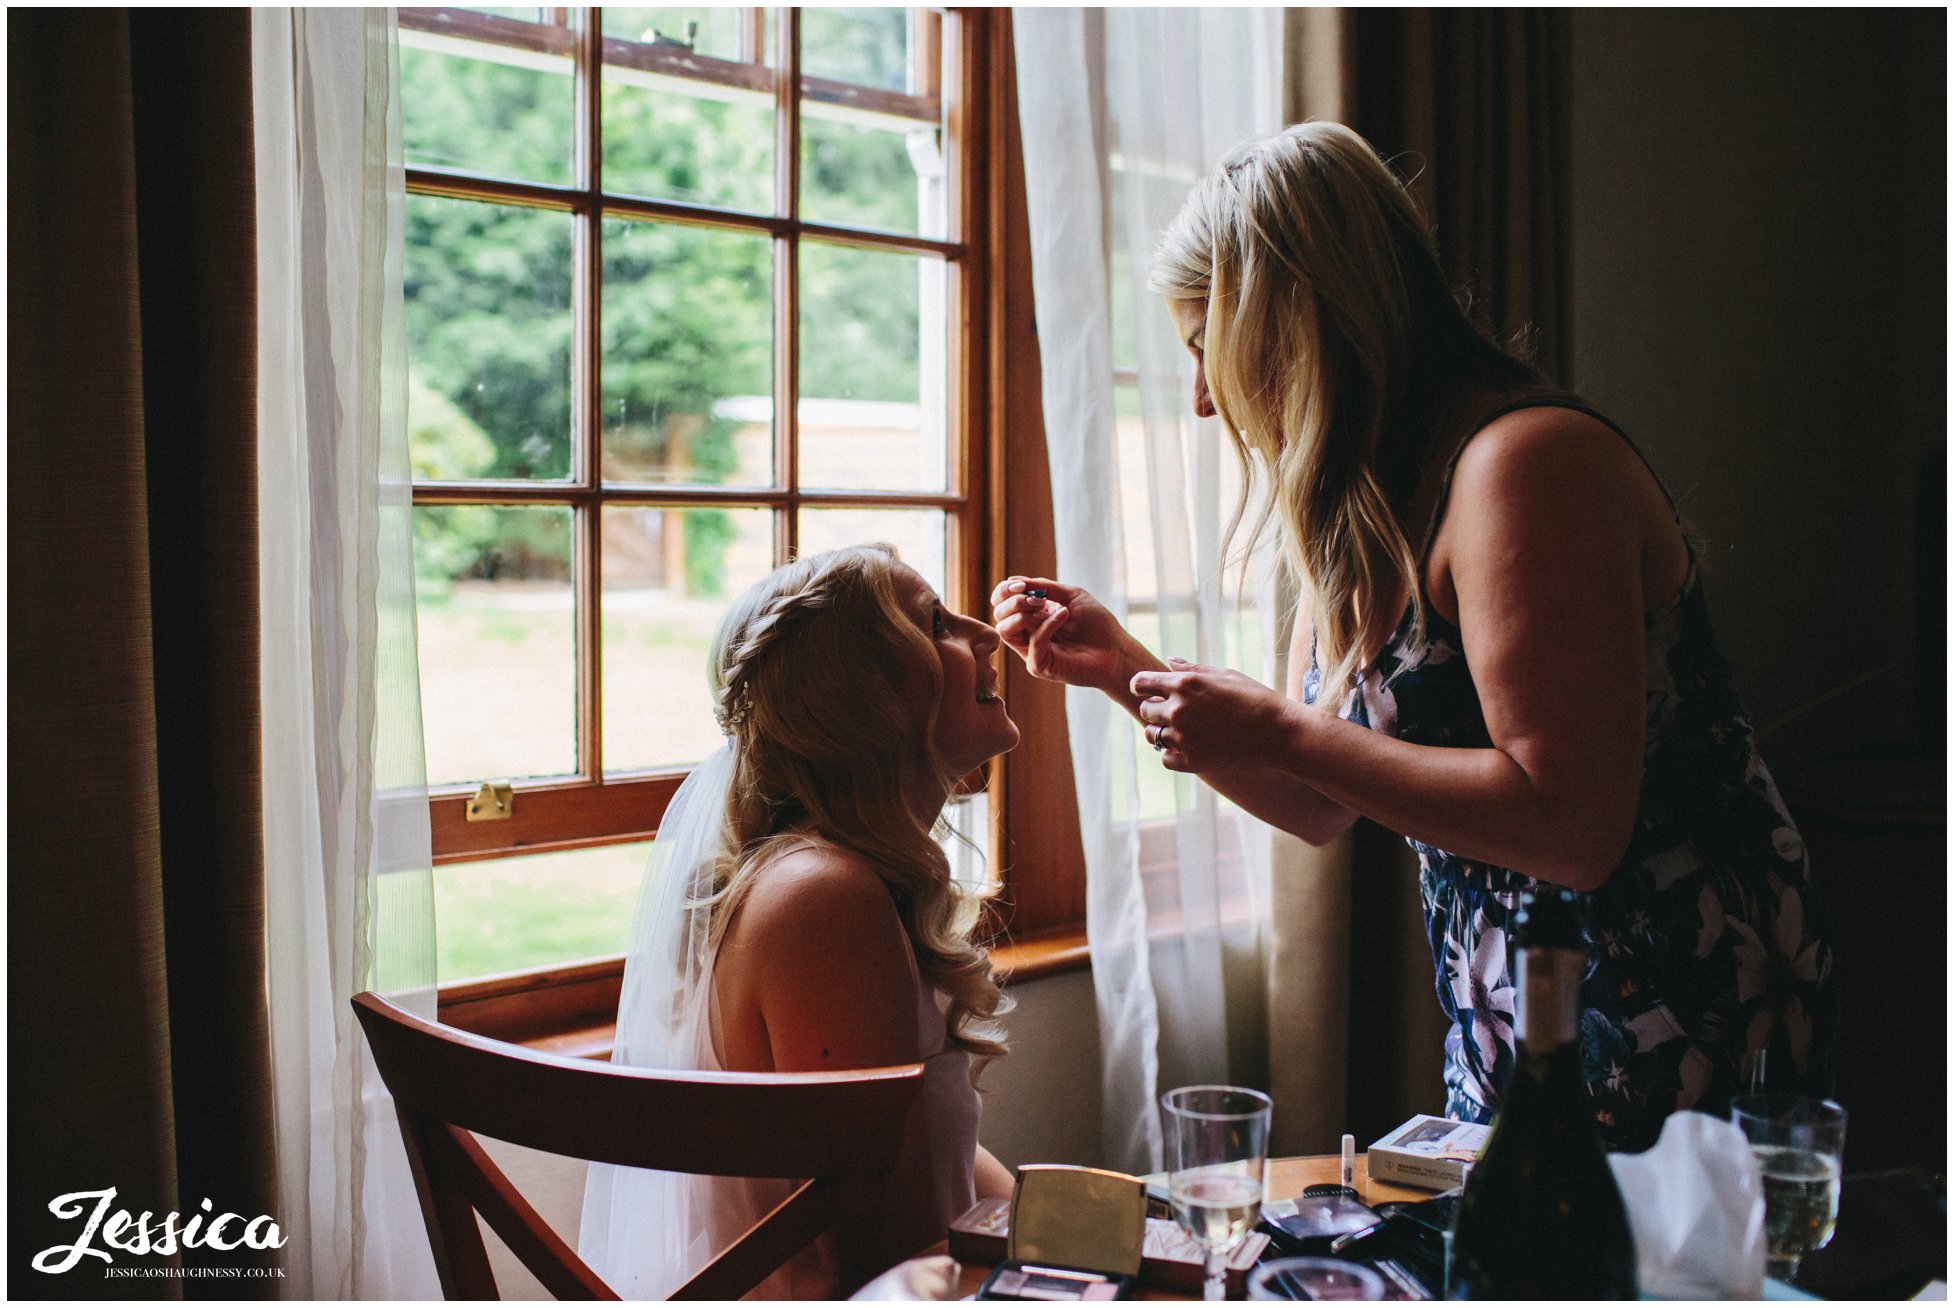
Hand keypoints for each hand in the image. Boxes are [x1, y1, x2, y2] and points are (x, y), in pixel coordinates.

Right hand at [989, 576, 1142, 694]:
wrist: (1116, 651)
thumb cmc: (1097, 624)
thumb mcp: (1070, 596)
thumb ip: (1043, 588)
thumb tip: (1013, 581)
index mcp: (1033, 616)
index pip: (1002, 603)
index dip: (1003, 592)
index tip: (1018, 584)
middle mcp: (1028, 633)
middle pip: (999, 615)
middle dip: (1013, 601)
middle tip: (1037, 599)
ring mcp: (1032, 650)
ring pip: (1004, 630)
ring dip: (1020, 613)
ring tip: (1044, 605)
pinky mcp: (1039, 665)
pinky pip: (1032, 643)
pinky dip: (1046, 625)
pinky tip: (1064, 615)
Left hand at [1130, 660, 1298, 772]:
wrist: (1278, 733)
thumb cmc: (1255, 698)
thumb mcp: (1225, 675)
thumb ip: (1192, 669)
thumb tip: (1168, 661)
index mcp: (1184, 684)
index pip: (1140, 683)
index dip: (1141, 687)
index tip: (1148, 691)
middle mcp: (1178, 710)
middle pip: (1145, 710)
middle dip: (1155, 710)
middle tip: (1176, 713)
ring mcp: (1183, 737)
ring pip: (1152, 736)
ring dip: (1161, 732)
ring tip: (1182, 731)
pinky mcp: (1191, 761)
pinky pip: (1165, 758)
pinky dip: (1173, 754)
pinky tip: (1189, 748)